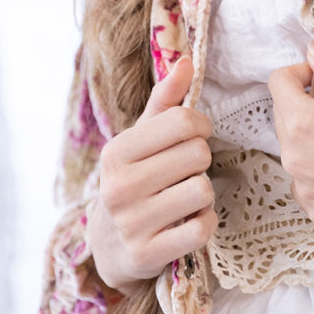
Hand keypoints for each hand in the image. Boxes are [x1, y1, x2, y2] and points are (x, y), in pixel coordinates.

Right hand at [88, 56, 216, 294]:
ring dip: (204, 193)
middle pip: (198, 154)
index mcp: (117, 151)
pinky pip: (202, 228)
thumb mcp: (141, 139)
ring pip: (203, 190)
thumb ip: (165, 100)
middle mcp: (119, 187)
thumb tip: (185, 60)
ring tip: (184, 196)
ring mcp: (131, 224)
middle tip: (186, 171)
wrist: (109, 244)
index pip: (184, 121)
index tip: (195, 137)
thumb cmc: (134, 179)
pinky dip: (204, 223)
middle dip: (201, 160)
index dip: (201, 126)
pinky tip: (187, 222)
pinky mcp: (148, 254)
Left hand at [268, 44, 313, 254]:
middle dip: (306, 104)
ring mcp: (302, 188)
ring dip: (311, 139)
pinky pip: (306, 181)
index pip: (278, 82)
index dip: (301, 73)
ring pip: (294, 150)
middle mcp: (292, 157)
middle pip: (283, 115)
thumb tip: (312, 53)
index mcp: (302, 121)